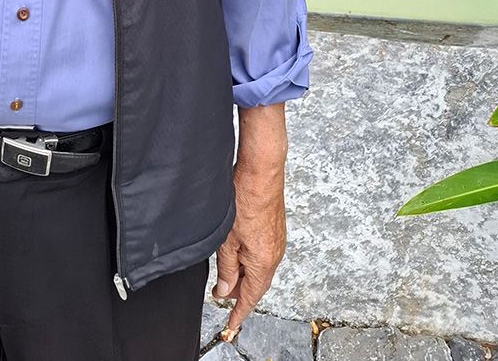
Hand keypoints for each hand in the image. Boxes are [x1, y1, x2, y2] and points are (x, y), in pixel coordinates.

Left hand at [211, 160, 286, 338]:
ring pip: (259, 269)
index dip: (239, 313)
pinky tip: (238, 254)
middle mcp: (275, 255)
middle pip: (256, 284)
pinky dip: (250, 261)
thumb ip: (226, 267)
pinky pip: (263, 255)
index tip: (231, 325)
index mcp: (263, 262)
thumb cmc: (245, 198)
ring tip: (226, 273)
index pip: (251, 297)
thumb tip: (226, 290)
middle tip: (220, 294)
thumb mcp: (227, 238)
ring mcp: (277, 242)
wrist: (262, 172)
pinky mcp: (275, 230)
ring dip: (244, 275)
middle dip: (239, 293)